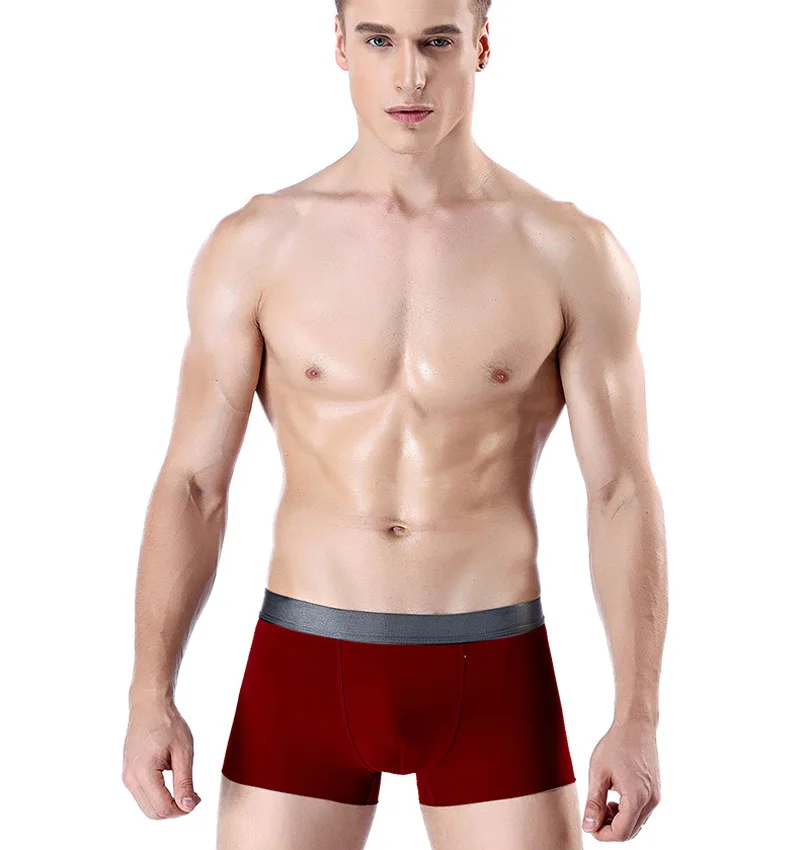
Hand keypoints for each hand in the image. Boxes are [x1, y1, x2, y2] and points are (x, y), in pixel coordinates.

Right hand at [122, 698, 200, 818]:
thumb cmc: (168, 724)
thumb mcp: (183, 752)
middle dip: (175, 810)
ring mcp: (127, 776)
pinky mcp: (129, 773)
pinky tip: (173, 782)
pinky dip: (158, 797)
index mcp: (143, 773)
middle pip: (153, 813)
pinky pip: (143, 795)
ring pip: (147, 807)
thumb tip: (189, 807)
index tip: (198, 799)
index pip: (163, 808)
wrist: (149, 705)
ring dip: (167, 805)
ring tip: (185, 789)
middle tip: (194, 796)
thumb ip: (185, 782)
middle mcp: (130, 778)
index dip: (182, 810)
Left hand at [582, 718, 660, 840]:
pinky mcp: (655, 791)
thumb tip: (588, 827)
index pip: (621, 833)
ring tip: (603, 802)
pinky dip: (627, 812)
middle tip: (594, 813)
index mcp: (637, 797)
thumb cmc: (616, 744)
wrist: (636, 725)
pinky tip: (615, 797)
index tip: (589, 824)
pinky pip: (641, 812)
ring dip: (618, 820)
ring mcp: (655, 797)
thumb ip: (594, 803)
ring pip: (636, 823)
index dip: (602, 834)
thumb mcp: (598, 773)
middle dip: (609, 828)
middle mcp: (651, 801)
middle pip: (630, 832)